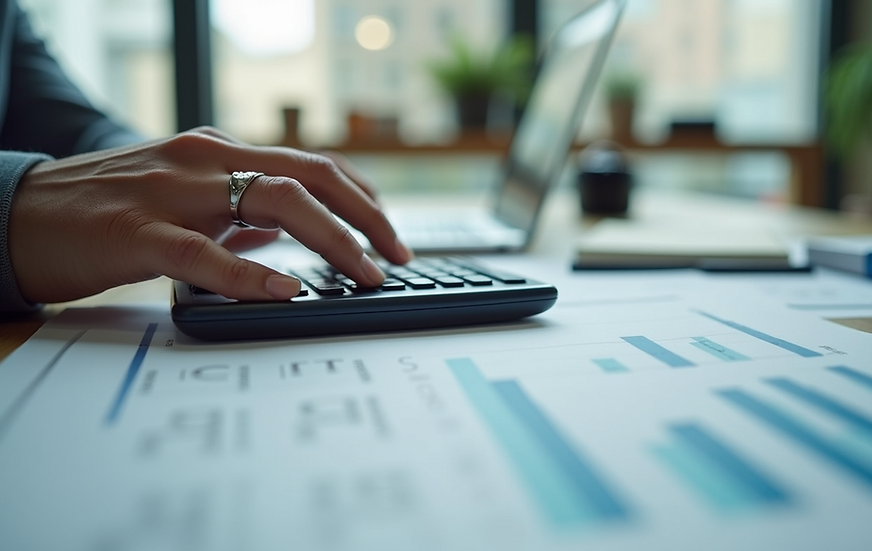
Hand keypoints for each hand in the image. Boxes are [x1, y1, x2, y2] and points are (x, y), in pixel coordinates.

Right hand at [8, 127, 412, 303]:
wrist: (17, 214)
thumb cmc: (103, 211)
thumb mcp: (180, 201)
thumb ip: (233, 216)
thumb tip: (285, 241)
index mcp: (217, 154)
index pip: (309, 166)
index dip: (360, 197)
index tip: (390, 232)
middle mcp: (203, 161)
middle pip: (307, 177)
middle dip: (365, 215)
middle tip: (398, 255)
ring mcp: (170, 192)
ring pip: (271, 200)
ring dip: (332, 240)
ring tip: (365, 274)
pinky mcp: (136, 231)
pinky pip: (203, 251)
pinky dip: (250, 270)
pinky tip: (286, 289)